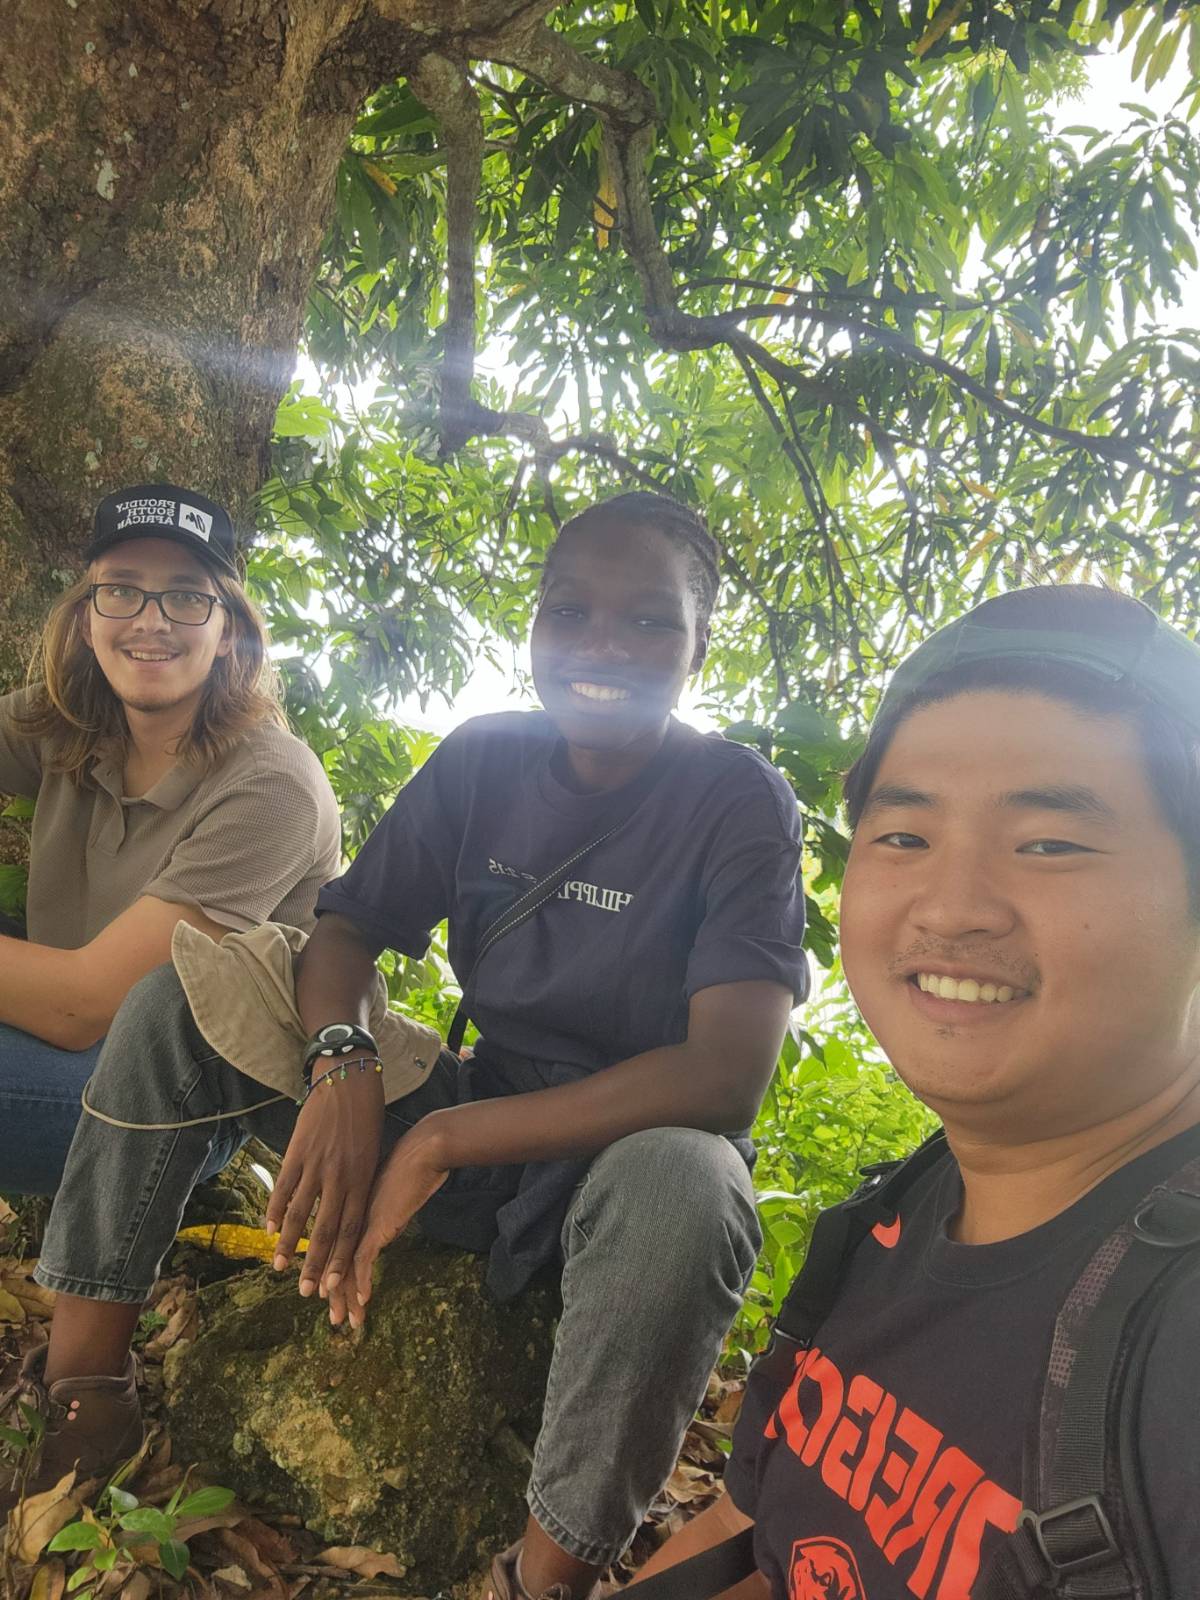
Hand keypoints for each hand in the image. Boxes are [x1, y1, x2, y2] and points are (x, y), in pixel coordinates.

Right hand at [265, 1056, 384, 1299]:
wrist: (350, 1078)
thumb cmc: (367, 1118)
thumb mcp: (373, 1153)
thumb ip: (361, 1184)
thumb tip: (353, 1213)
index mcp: (363, 1179)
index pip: (352, 1228)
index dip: (341, 1259)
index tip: (333, 1285)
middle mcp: (340, 1176)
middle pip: (326, 1229)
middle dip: (315, 1264)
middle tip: (306, 1292)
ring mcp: (317, 1164)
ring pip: (300, 1213)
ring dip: (289, 1244)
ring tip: (281, 1267)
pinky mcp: (298, 1151)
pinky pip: (283, 1186)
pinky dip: (274, 1210)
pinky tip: (269, 1230)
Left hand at [333, 1119, 449, 1327]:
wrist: (423, 1150)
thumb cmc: (412, 1165)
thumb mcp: (392, 1193)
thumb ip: (385, 1212)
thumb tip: (388, 1226)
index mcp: (351, 1211)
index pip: (336, 1249)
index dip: (332, 1275)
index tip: (328, 1296)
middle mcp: (351, 1218)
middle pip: (336, 1263)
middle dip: (334, 1295)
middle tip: (335, 1320)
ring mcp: (362, 1221)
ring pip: (345, 1267)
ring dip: (345, 1297)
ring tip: (345, 1320)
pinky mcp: (377, 1224)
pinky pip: (364, 1260)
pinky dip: (362, 1282)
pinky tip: (364, 1299)